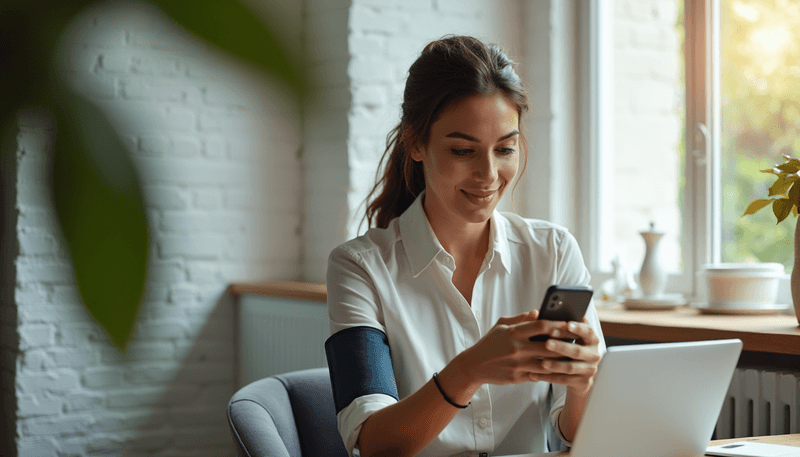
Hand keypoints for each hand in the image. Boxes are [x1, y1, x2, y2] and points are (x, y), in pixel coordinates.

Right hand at [456, 310, 576, 386]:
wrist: (474, 365)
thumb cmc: (489, 343)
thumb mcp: (501, 325)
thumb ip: (520, 319)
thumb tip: (538, 312)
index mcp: (513, 333)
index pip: (540, 326)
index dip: (558, 324)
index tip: (570, 322)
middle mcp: (517, 349)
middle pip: (548, 345)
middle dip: (565, 342)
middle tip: (578, 339)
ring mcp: (518, 365)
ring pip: (547, 363)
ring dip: (561, 360)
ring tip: (573, 356)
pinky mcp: (518, 378)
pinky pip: (539, 375)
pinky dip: (551, 372)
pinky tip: (560, 369)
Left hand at [528, 317, 601, 394]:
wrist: (581, 373)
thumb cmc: (571, 348)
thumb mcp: (571, 337)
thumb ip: (564, 325)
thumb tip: (552, 310)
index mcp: (592, 340)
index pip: (588, 332)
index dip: (578, 328)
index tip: (567, 323)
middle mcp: (593, 354)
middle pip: (577, 351)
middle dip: (561, 346)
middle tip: (547, 343)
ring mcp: (589, 370)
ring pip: (570, 368)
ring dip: (555, 365)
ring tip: (541, 362)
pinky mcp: (582, 382)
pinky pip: (563, 380)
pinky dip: (548, 377)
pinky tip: (534, 374)